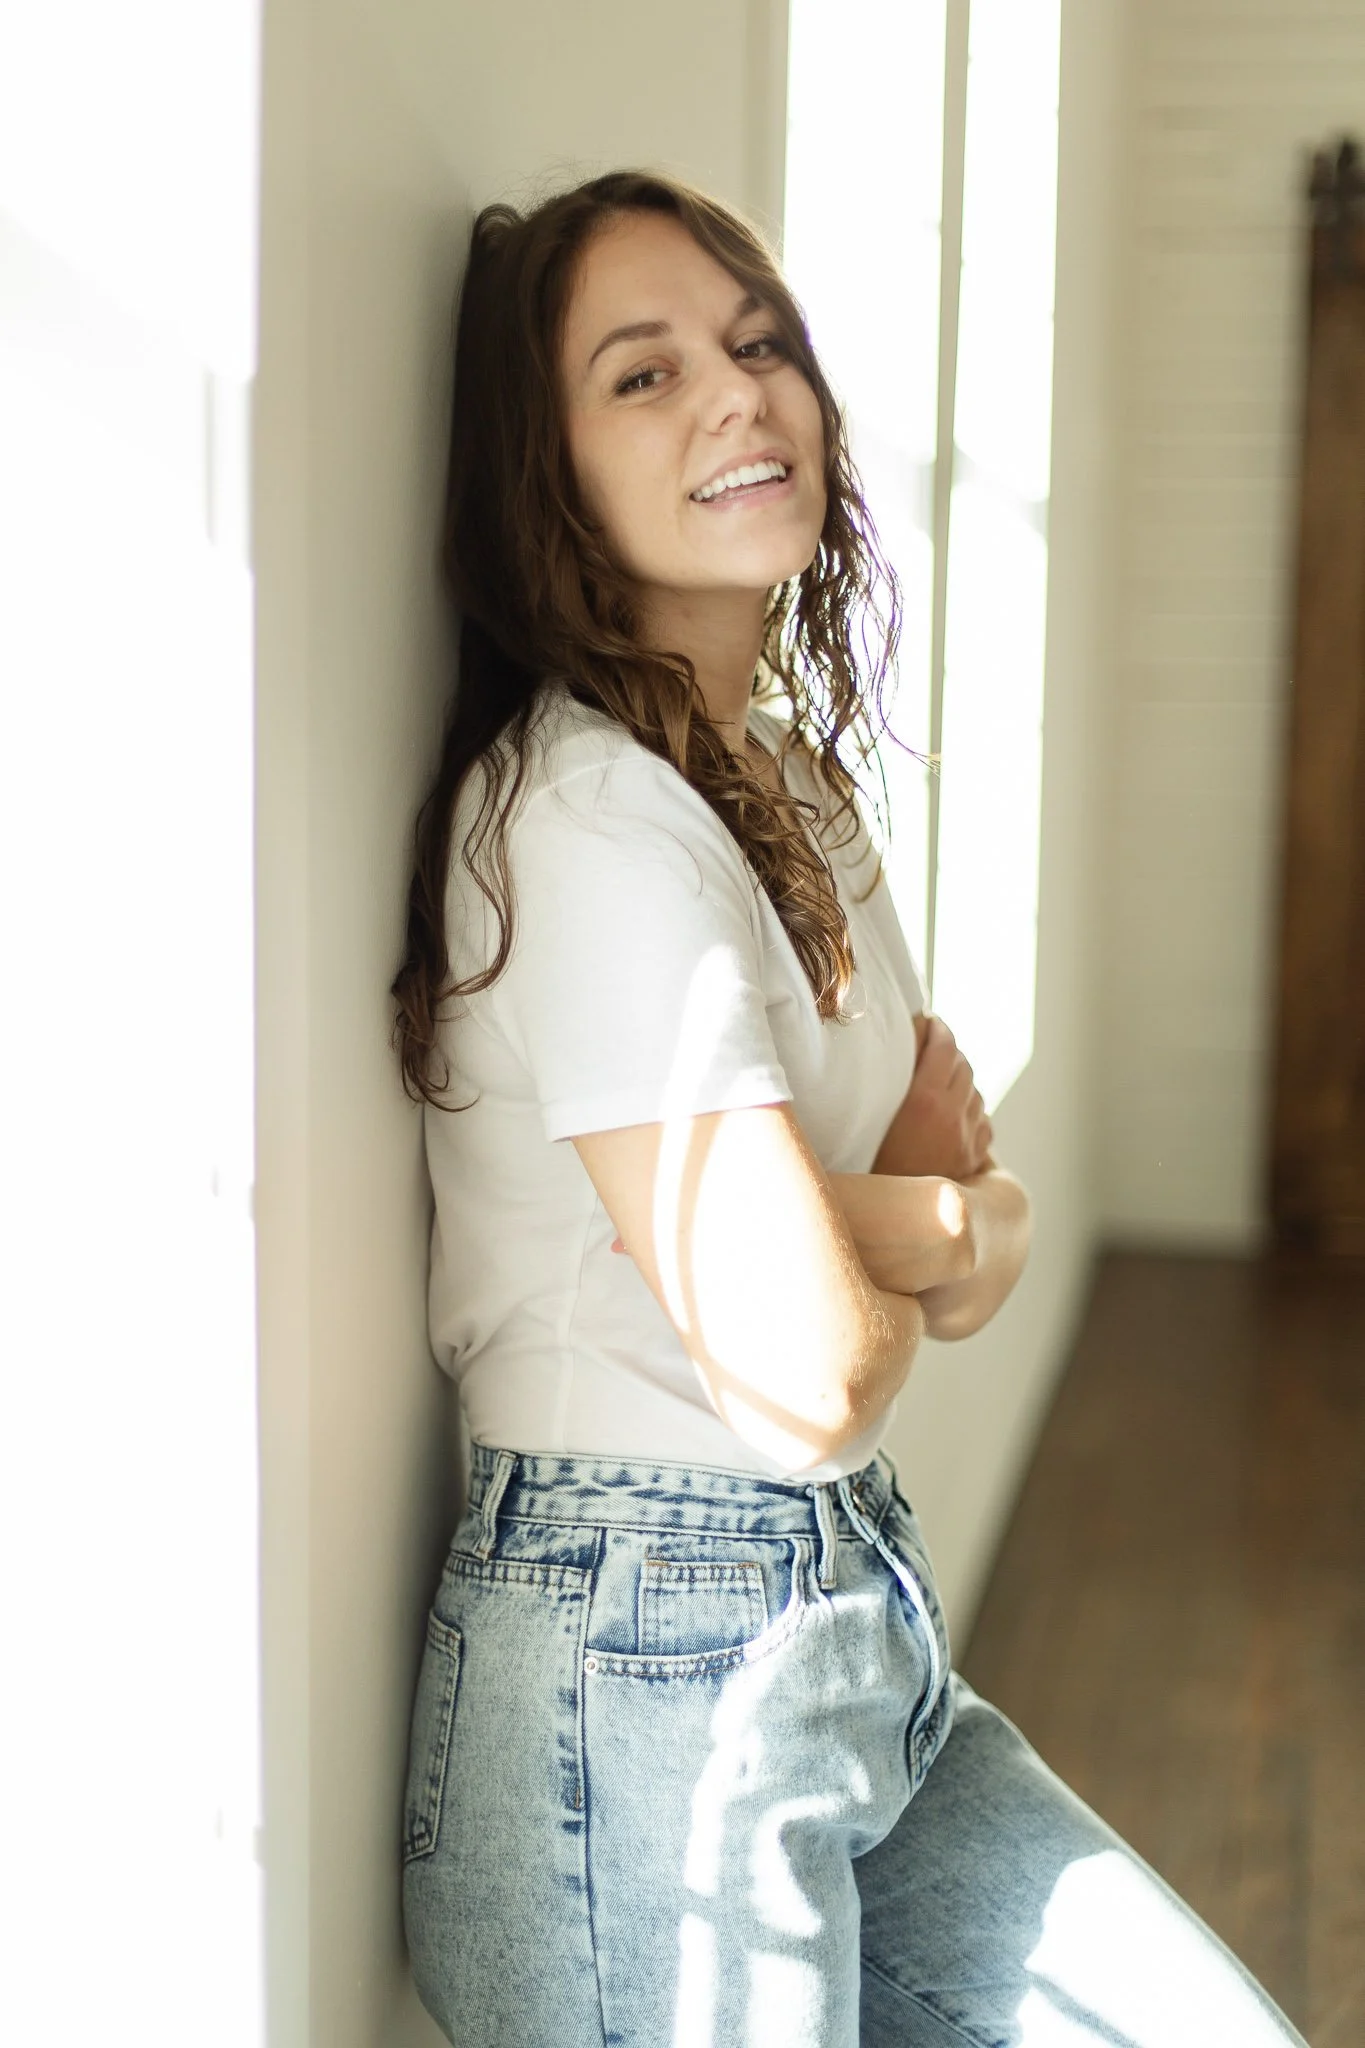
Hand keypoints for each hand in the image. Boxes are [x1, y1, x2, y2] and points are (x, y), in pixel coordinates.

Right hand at [870, 1014, 991, 1182]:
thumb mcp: (870, 1114)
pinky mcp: (973, 1156)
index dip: (939, 1029)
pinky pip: (983, 1121)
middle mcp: (952, 1115)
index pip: (944, 1047)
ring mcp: (967, 1137)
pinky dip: (971, 1112)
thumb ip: (888, 1079)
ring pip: (976, 1093)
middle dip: (950, 1053)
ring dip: (961, 1082)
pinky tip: (955, 1115)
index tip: (932, 1022)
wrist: (888, 1212)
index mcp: (925, 1100)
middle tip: (934, 1047)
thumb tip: (894, 1044)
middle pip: (964, 1066)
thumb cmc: (866, 1162)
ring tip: (943, 1081)